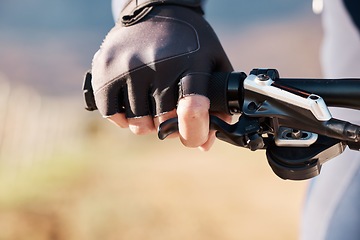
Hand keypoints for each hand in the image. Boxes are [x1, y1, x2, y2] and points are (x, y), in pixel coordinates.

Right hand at [91, 5, 232, 149]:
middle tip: (170, 113)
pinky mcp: (105, 68)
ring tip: (151, 108)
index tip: (192, 134)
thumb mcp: (214, 64)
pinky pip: (111, 113)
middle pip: (162, 120)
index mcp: (190, 63)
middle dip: (169, 125)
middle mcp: (157, 64)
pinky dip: (122, 118)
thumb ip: (217, 104)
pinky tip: (131, 106)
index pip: (192, 108)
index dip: (193, 131)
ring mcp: (128, 66)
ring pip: (136, 122)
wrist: (157, 10)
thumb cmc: (190, 43)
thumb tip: (204, 143)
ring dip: (146, 123)